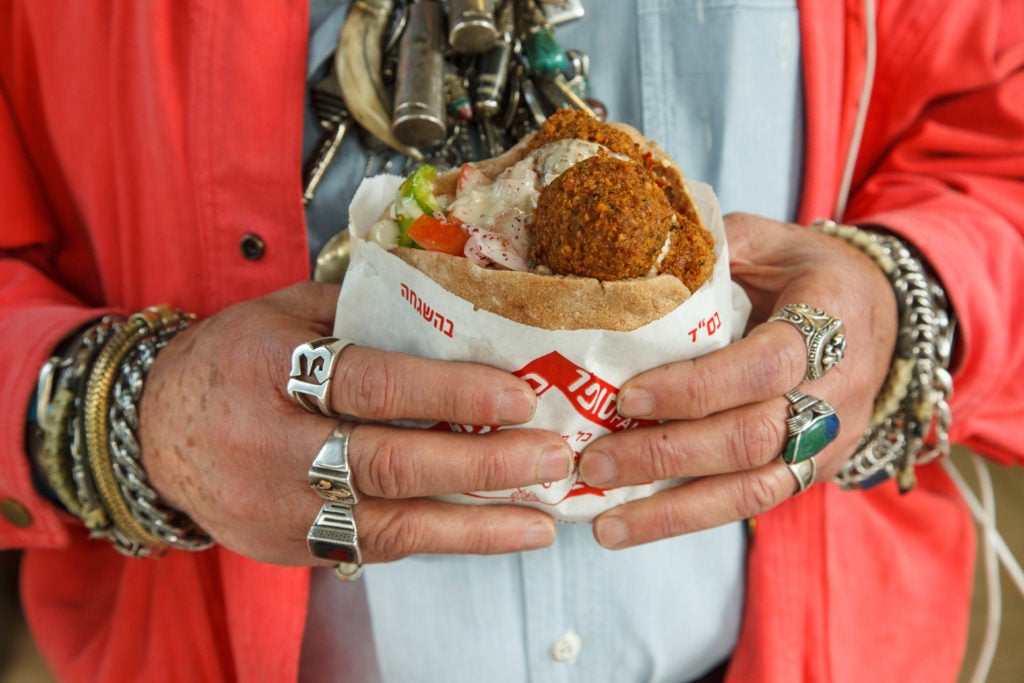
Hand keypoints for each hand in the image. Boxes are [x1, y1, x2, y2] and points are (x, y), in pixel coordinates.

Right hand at [139, 281, 571, 565]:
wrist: (154, 432)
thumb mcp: (284, 313)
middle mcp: (269, 445)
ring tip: (543, 519)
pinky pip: (374, 548)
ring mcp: (275, 508)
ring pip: (387, 523)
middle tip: (551, 456)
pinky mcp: (288, 547)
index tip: (519, 395)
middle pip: (387, 462)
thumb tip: (463, 306)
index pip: (370, 382)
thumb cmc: (233, 359)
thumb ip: (364, 309)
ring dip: (475, 523)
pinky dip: (440, 542)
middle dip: (480, 464)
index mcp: (268, 368)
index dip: (448, 393)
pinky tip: (493, 534)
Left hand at [577, 213, 897, 548]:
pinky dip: (690, 518)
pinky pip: (752, 503)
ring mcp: (829, 441)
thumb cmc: (810, 272)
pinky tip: (635, 525)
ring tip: (606, 524)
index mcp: (829, 322)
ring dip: (674, 511)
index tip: (628, 396)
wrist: (884, 315)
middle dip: (667, 455)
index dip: (695, 388)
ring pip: (754, 490)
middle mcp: (836, 392)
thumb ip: (710, 250)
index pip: (762, 367)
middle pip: (752, 439)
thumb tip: (628, 263)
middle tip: (594, 461)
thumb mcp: (769, 241)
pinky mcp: (812, 471)